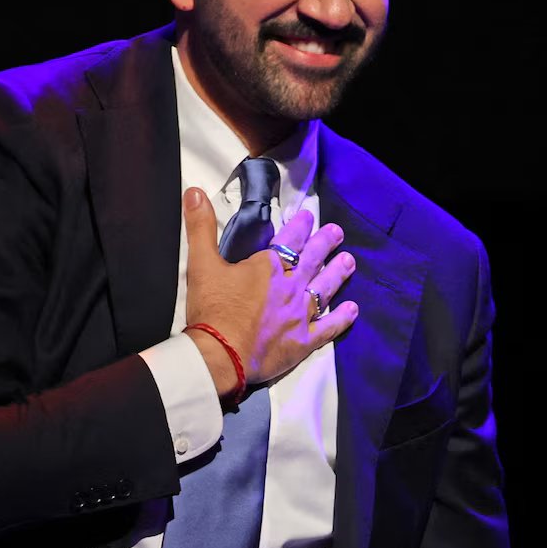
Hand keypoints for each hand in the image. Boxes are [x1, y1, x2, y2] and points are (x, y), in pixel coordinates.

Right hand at [181, 187, 358, 398]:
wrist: (220, 355)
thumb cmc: (212, 309)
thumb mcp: (201, 263)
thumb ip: (200, 226)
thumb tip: (194, 191)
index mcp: (268, 267)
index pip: (290, 240)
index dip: (300, 226)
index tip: (309, 216)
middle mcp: (290, 287)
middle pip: (313, 260)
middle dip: (325, 244)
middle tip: (338, 233)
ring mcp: (300, 315)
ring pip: (324, 289)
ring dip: (338, 274)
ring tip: (349, 262)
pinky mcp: (303, 342)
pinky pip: (328, 328)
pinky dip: (341, 319)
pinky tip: (352, 310)